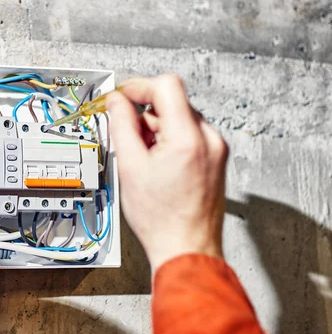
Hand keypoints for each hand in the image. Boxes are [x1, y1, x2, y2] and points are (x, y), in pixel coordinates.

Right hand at [107, 75, 228, 272]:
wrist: (187, 248)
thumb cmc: (162, 219)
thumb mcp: (130, 167)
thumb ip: (121, 125)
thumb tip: (116, 101)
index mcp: (189, 137)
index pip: (166, 86)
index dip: (139, 87)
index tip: (122, 96)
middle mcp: (209, 138)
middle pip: (172, 101)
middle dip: (146, 113)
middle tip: (129, 137)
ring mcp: (216, 148)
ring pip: (180, 117)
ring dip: (157, 128)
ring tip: (145, 157)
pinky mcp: (216, 158)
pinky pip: (189, 134)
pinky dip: (170, 139)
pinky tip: (158, 163)